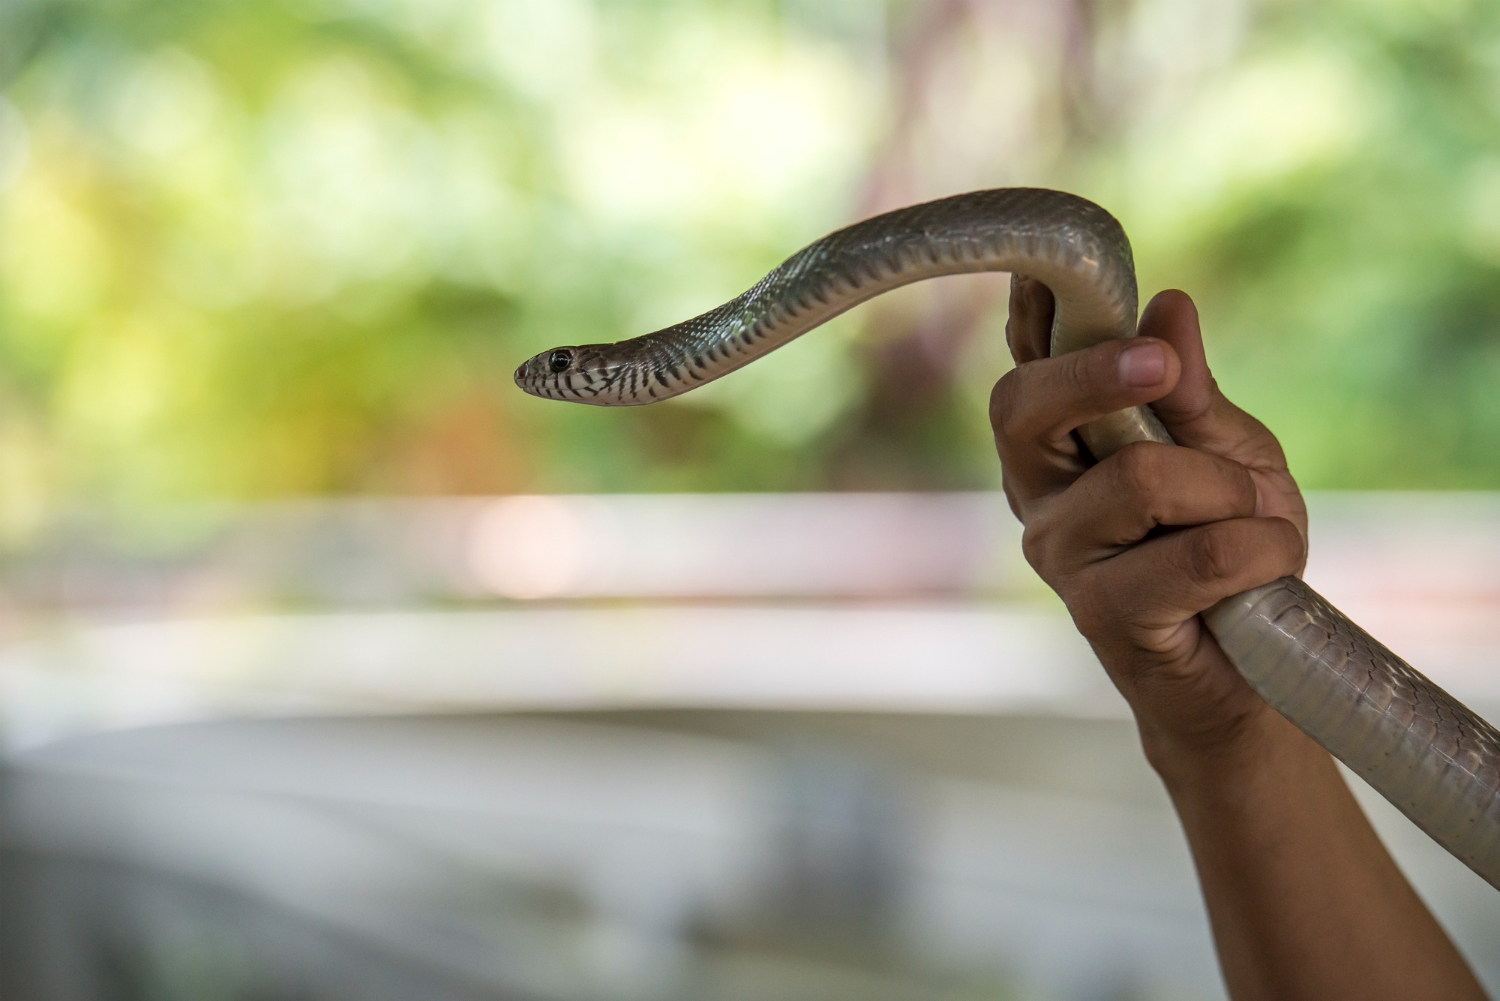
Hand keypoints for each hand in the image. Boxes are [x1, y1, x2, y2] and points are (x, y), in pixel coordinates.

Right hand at [990, 278, 1308, 768]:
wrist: (1256, 669)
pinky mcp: (1102, 613)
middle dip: (1098, 372)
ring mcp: (1061, 553)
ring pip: (1140, 478)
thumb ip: (1192, 391)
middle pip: (1024, 405)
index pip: (1026, 361)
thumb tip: (1167, 307)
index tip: (1050, 261)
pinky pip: (1197, 553)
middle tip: (1160, 370)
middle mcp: (1040, 492)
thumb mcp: (1229, 454)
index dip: (1029, 309)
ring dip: (1231, 495)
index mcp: (1062, 442)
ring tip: (1257, 524)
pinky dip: (1260, 550)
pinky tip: (1265, 572)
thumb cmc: (1233, 551)